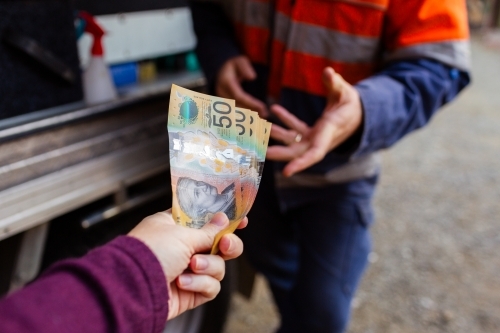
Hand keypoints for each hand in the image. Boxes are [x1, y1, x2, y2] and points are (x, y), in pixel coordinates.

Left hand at [128, 210, 246, 319]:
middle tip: (224, 245)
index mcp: (177, 226)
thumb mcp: (182, 233)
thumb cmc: (150, 252)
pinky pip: (211, 287)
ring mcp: (188, 270)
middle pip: (220, 245)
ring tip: (191, 266)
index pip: (207, 220)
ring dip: (208, 266)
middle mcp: (183, 247)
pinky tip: (182, 283)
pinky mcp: (190, 292)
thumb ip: (208, 230)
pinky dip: (200, 284)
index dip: (224, 220)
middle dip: (227, 245)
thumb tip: (224, 219)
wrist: (133, 287)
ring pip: (219, 266)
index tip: (242, 221)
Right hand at [216, 55, 267, 117]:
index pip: (239, 96)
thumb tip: (252, 77)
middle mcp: (222, 93)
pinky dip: (243, 117)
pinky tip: (253, 120)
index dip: (251, 103)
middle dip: (251, 112)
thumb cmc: (233, 66)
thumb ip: (245, 67)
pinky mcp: (223, 105)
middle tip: (264, 115)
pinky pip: (234, 112)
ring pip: (235, 111)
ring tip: (261, 119)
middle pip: (237, 106)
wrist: (219, 72)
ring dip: (247, 117)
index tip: (263, 107)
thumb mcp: (239, 61)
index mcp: (226, 83)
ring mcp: (221, 100)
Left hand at [266, 67, 362, 176]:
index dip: (301, 163)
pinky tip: (274, 109)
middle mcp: (320, 140)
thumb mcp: (346, 92)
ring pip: (292, 141)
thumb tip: (328, 71)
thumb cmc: (353, 104)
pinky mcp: (311, 133)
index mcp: (329, 133)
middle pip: (297, 152)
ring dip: (276, 134)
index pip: (314, 153)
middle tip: (261, 152)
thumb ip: (336, 83)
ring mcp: (314, 138)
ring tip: (260, 127)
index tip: (286, 172)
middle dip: (280, 153)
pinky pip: (295, 129)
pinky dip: (285, 120)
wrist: (359, 115)